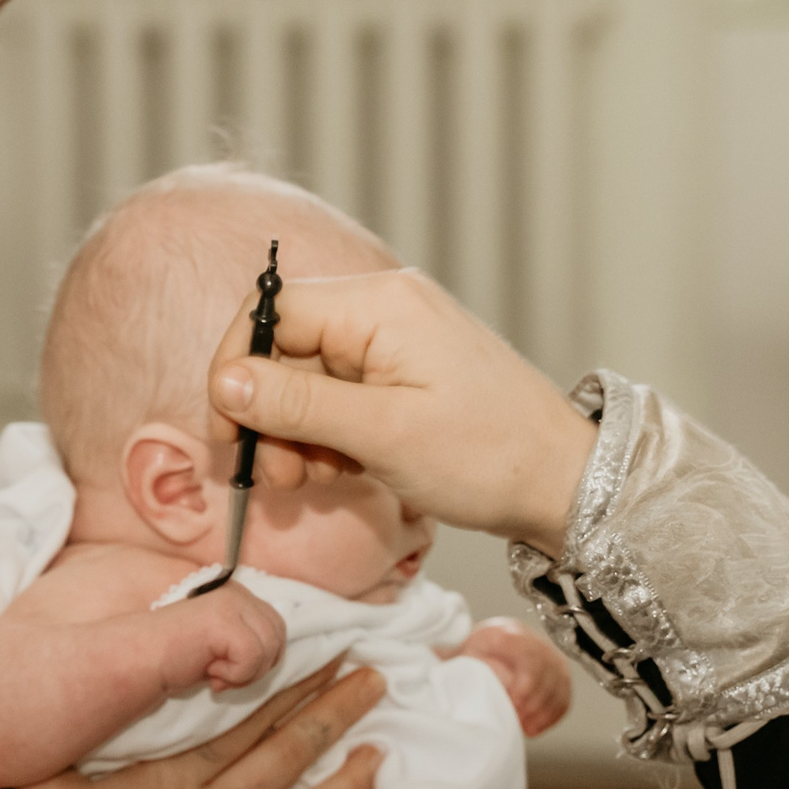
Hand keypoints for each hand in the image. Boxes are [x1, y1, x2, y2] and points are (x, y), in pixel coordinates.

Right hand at [9, 660, 388, 788]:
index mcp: (177, 779)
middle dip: (332, 712)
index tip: (327, 650)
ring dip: (346, 788)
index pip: (247, 717)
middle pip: (286, 755)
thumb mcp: (47, 782)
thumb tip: (87, 694)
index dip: (289, 682)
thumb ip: (76, 735)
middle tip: (377, 679)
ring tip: (381, 758)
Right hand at [151, 581, 286, 691]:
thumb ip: (248, 639)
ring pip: (268, 648)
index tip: (224, 667)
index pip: (276, 627)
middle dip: (256, 667)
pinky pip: (252, 656)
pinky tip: (208, 671)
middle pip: (278, 636)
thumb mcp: (221, 644)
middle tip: (220, 674)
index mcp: (238, 595)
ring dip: (243, 673)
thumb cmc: (177, 657)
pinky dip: (233, 675)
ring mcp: (231, 602)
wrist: (140, 659)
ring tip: (213, 672)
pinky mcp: (224, 619)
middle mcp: (237, 592)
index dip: (258, 658)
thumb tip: (278, 652)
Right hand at [206, 269, 596, 552]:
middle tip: (278, 476)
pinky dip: (326, 435)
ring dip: (295, 433)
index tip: (229, 430)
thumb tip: (225, 383)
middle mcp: (384, 310)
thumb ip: (298, 406)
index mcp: (380, 306)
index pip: (272, 312)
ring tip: (313, 480)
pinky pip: (339, 395)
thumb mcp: (382, 435)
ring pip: (307, 378)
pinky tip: (340, 469)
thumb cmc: (489, 456)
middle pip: (286, 348)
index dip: (237, 368)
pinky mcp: (403, 374)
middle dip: (270, 415)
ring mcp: (395, 342)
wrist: (563, 482)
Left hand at [452, 619, 570, 735]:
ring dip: (543, 710)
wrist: (490, 649)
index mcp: (506, 632)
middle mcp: (532, 640)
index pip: (526, 651)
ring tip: (525, 728)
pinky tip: (535, 728)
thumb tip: (433, 664)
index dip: (524, 682)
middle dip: (534, 700)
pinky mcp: (559, 674)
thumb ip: (449, 659)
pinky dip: (552, 714)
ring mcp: (550, 657)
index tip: (512, 703)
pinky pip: (565, 695)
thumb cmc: (471, 655)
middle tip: (518, 720)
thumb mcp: (458, 653)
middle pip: (546, 669)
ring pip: (559, 682)